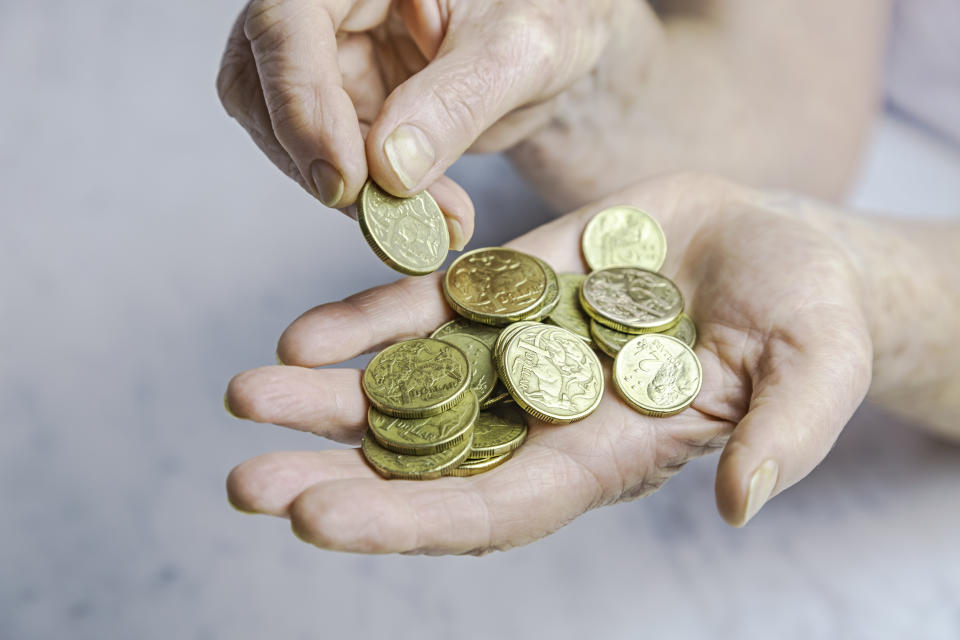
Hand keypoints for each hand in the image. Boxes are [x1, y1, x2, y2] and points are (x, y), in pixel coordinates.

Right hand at [215, 0, 652, 246]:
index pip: (285, 24)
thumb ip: (455, 102)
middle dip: (321, 162)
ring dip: (354, 195)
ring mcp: (334, 58)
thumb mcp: (520, 49)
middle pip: (265, 86)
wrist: (565, 32)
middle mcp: (329, 8)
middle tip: (387, 217)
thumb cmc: (552, 10)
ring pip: (292, 138)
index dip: (301, 104)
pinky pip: (339, 164)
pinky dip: (378, 203)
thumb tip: (387, 168)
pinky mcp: (350, 106)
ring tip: (432, 223)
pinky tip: (433, 217)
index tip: (345, 180)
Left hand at [224, 173, 872, 553]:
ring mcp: (519, 351)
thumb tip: (741, 504)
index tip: (317, 522)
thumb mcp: (814, 369)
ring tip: (246, 398)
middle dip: (337, 477)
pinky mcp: (510, 290)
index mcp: (604, 454)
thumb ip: (784, 434)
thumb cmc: (806, 314)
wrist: (773, 245)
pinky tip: (305, 338)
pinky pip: (427, 314)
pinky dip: (367, 326)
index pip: (493, 507)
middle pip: (427, 463)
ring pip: (409, 389)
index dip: (408, 521)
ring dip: (325, 400)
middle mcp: (545, 416)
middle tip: (246, 484)